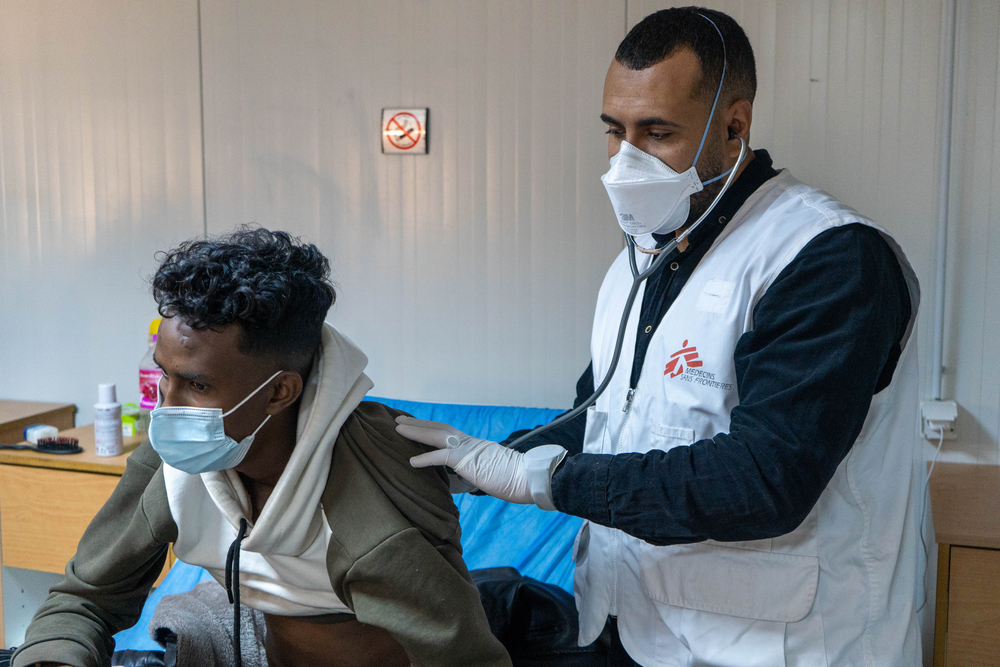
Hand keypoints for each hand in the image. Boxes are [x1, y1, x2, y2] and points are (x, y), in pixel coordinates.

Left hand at [395, 416, 566, 509]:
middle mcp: (468, 442)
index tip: (413, 425)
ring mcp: (468, 449)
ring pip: (437, 435)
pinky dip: (426, 458)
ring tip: (398, 429)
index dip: (429, 428)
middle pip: (438, 428)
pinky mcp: (468, 459)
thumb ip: (461, 478)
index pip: (446, 432)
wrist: (527, 478)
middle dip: (417, 424)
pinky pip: (442, 457)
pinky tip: (412, 460)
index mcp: (473, 445)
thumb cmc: (509, 479)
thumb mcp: (480, 477)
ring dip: (416, 431)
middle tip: (398, 421)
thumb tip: (445, 483)